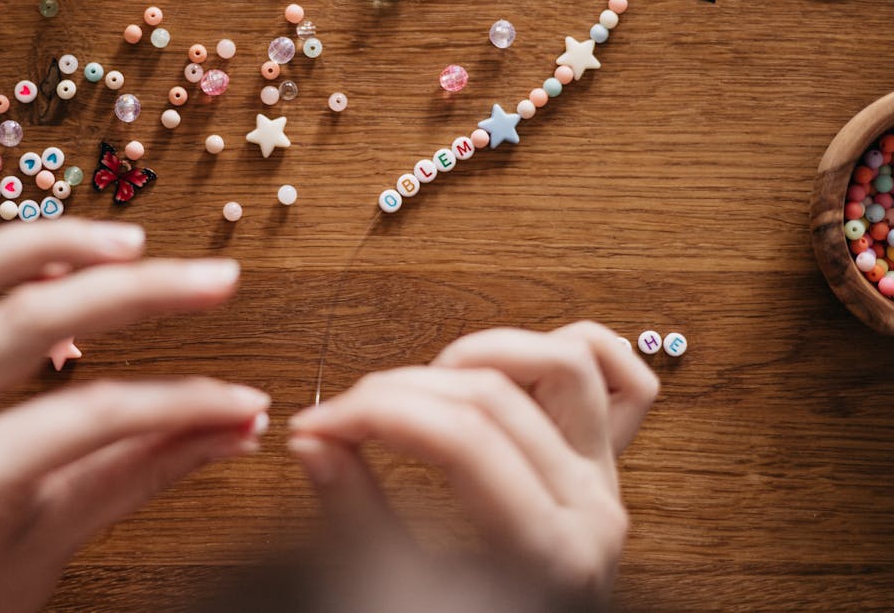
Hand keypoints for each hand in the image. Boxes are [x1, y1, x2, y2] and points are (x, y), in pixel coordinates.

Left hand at [0, 221, 267, 612]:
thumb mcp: (54, 544)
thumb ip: (145, 473)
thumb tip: (235, 430)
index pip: (91, 416)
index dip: (181, 401)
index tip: (243, 399)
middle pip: (29, 319)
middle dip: (136, 291)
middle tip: (214, 280)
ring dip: (51, 241)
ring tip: (131, 242)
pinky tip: (49, 247)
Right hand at [287, 322, 658, 611]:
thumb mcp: (397, 597)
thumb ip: (357, 514)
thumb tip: (313, 443)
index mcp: (553, 551)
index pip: (460, 437)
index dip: (377, 414)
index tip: (319, 425)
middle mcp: (592, 505)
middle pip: (493, 393)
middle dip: (399, 389)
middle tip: (342, 417)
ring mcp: (606, 480)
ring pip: (567, 364)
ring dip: (485, 354)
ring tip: (426, 386)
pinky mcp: (603, 468)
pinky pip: (625, 384)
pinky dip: (573, 352)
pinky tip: (514, 364)